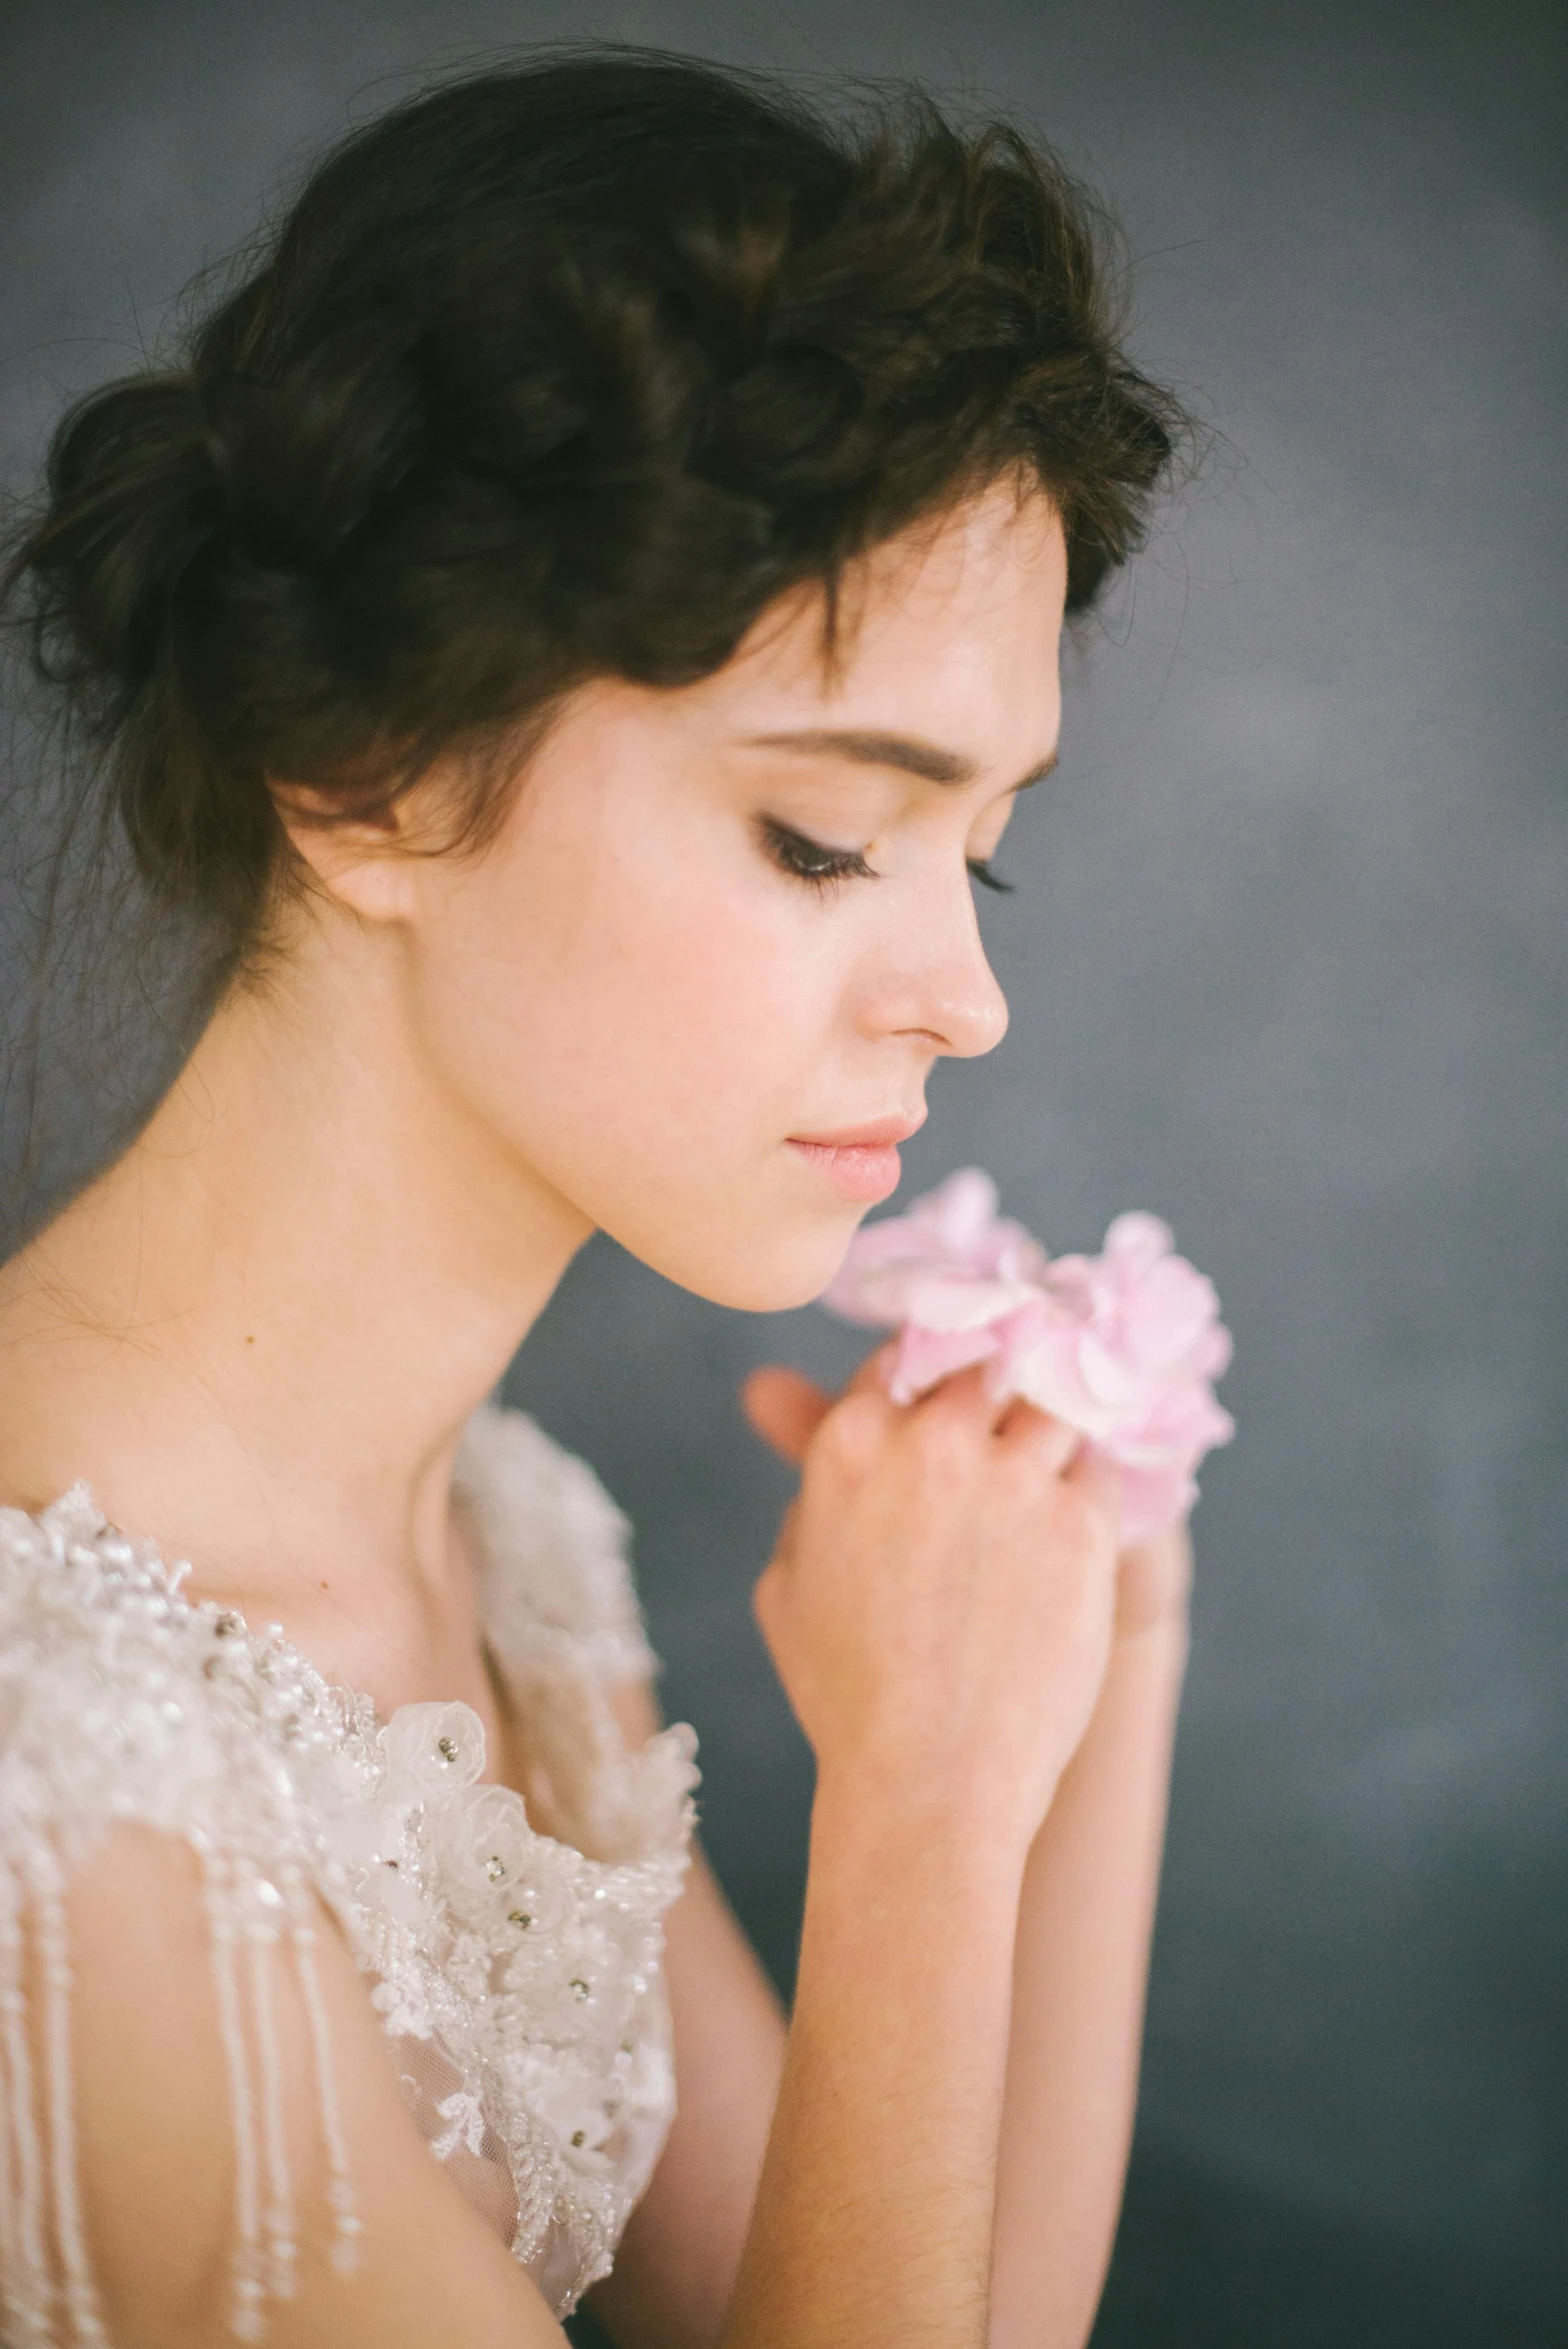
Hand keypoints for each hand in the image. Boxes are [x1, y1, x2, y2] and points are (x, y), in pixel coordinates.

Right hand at [742, 1355, 1120, 1852]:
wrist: (931, 1782)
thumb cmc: (847, 1695)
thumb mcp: (788, 1580)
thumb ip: (802, 1483)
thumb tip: (775, 1399)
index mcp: (851, 1443)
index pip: (906, 1356)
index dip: (931, 1379)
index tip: (952, 1405)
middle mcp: (935, 1442)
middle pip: (986, 1369)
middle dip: (994, 1398)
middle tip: (1004, 1444)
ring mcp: (1014, 1475)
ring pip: (1051, 1405)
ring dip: (1046, 1436)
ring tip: (1038, 1489)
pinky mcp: (1082, 1519)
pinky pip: (1096, 1468)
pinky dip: (1084, 1492)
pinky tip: (1064, 1542)